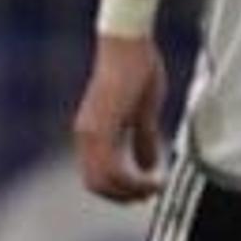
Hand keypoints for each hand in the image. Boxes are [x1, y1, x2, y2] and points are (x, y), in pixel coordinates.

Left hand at [73, 36, 169, 201]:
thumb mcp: (143, 110)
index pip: (97, 176)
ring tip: (155, 189)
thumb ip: (143, 138)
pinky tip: (152, 178)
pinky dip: (131, 180)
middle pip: (96, 184)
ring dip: (130, 190)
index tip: (146, 192)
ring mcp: (90, 132)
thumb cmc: (136, 69)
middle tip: (149, 196)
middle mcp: (85, 136)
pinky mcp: (101, 127)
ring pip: (103, 179)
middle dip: (123, 196)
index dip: (119, 190)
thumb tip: (148, 166)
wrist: (127, 44)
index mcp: (93, 132)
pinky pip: (112, 167)